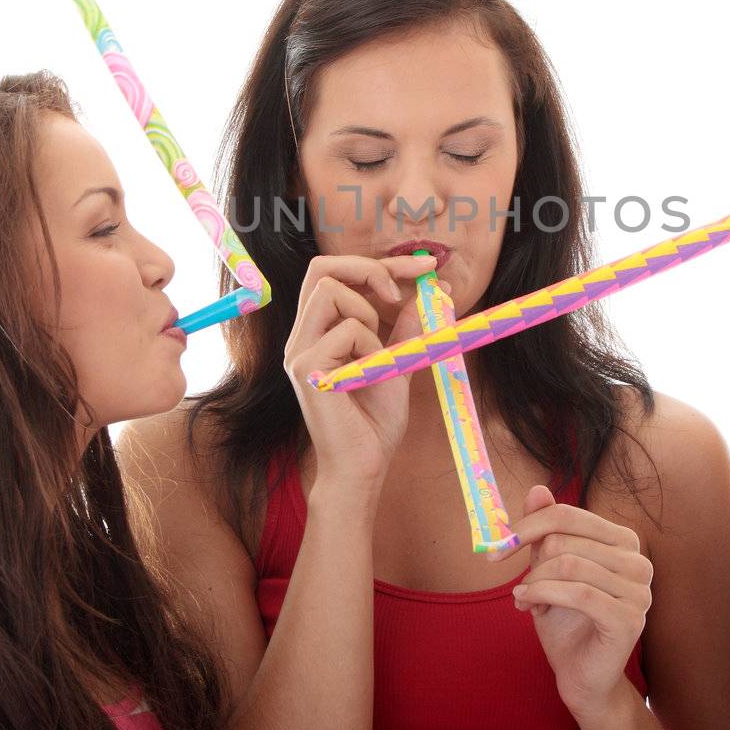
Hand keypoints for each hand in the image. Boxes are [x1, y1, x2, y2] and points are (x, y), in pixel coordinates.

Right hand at [282, 253, 435, 492]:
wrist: (364, 467)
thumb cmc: (375, 422)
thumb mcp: (398, 362)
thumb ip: (405, 327)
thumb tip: (430, 289)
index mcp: (318, 332)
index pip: (335, 275)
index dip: (379, 263)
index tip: (424, 267)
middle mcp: (302, 337)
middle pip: (321, 268)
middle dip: (369, 266)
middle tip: (404, 286)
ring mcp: (299, 351)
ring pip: (330, 291)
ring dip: (370, 313)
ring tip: (380, 355)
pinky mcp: (306, 367)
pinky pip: (348, 329)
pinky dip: (373, 346)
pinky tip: (373, 374)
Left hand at [494, 485, 652, 722]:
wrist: (580, 675)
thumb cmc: (565, 620)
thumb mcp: (548, 569)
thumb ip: (546, 530)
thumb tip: (537, 489)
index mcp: (623, 541)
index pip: (569, 514)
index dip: (528, 525)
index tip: (498, 545)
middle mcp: (638, 561)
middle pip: (565, 538)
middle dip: (532, 563)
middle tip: (520, 587)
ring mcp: (639, 590)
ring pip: (568, 564)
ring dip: (535, 583)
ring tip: (525, 599)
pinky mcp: (630, 618)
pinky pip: (578, 592)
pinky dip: (543, 595)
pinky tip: (527, 605)